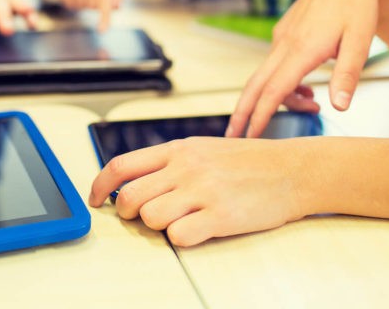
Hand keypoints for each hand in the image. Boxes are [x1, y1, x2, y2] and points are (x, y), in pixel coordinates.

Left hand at [89, 136, 311, 245]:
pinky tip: (200, 228)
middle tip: (143, 216)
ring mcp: (203, 191)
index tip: (95, 200)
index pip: (121, 165)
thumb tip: (132, 181)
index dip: (99, 186)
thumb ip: (169, 162)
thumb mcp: (203, 149)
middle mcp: (185, 168)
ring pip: (150, 218)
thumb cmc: (248, 162)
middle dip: (128, 213)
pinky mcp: (220, 216)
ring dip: (159, 225)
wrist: (293, 170)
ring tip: (182, 219)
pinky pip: (179, 237)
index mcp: (178, 150)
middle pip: (129, 197)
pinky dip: (182, 239)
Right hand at [227, 0, 387, 137]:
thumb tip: (340, 106)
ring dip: (279, 99)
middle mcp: (285, 44)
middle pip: (255, 85)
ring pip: (267, 77)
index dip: (261, 115)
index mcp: (302, 49)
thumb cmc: (358, 8)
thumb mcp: (361, 41)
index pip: (274, 90)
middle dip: (242, 113)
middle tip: (232, 138)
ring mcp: (281, 39)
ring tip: (312, 108)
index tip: (250, 136)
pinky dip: (283, 84)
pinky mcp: (283, 35)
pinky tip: (307, 89)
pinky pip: (274, 67)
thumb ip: (348, 75)